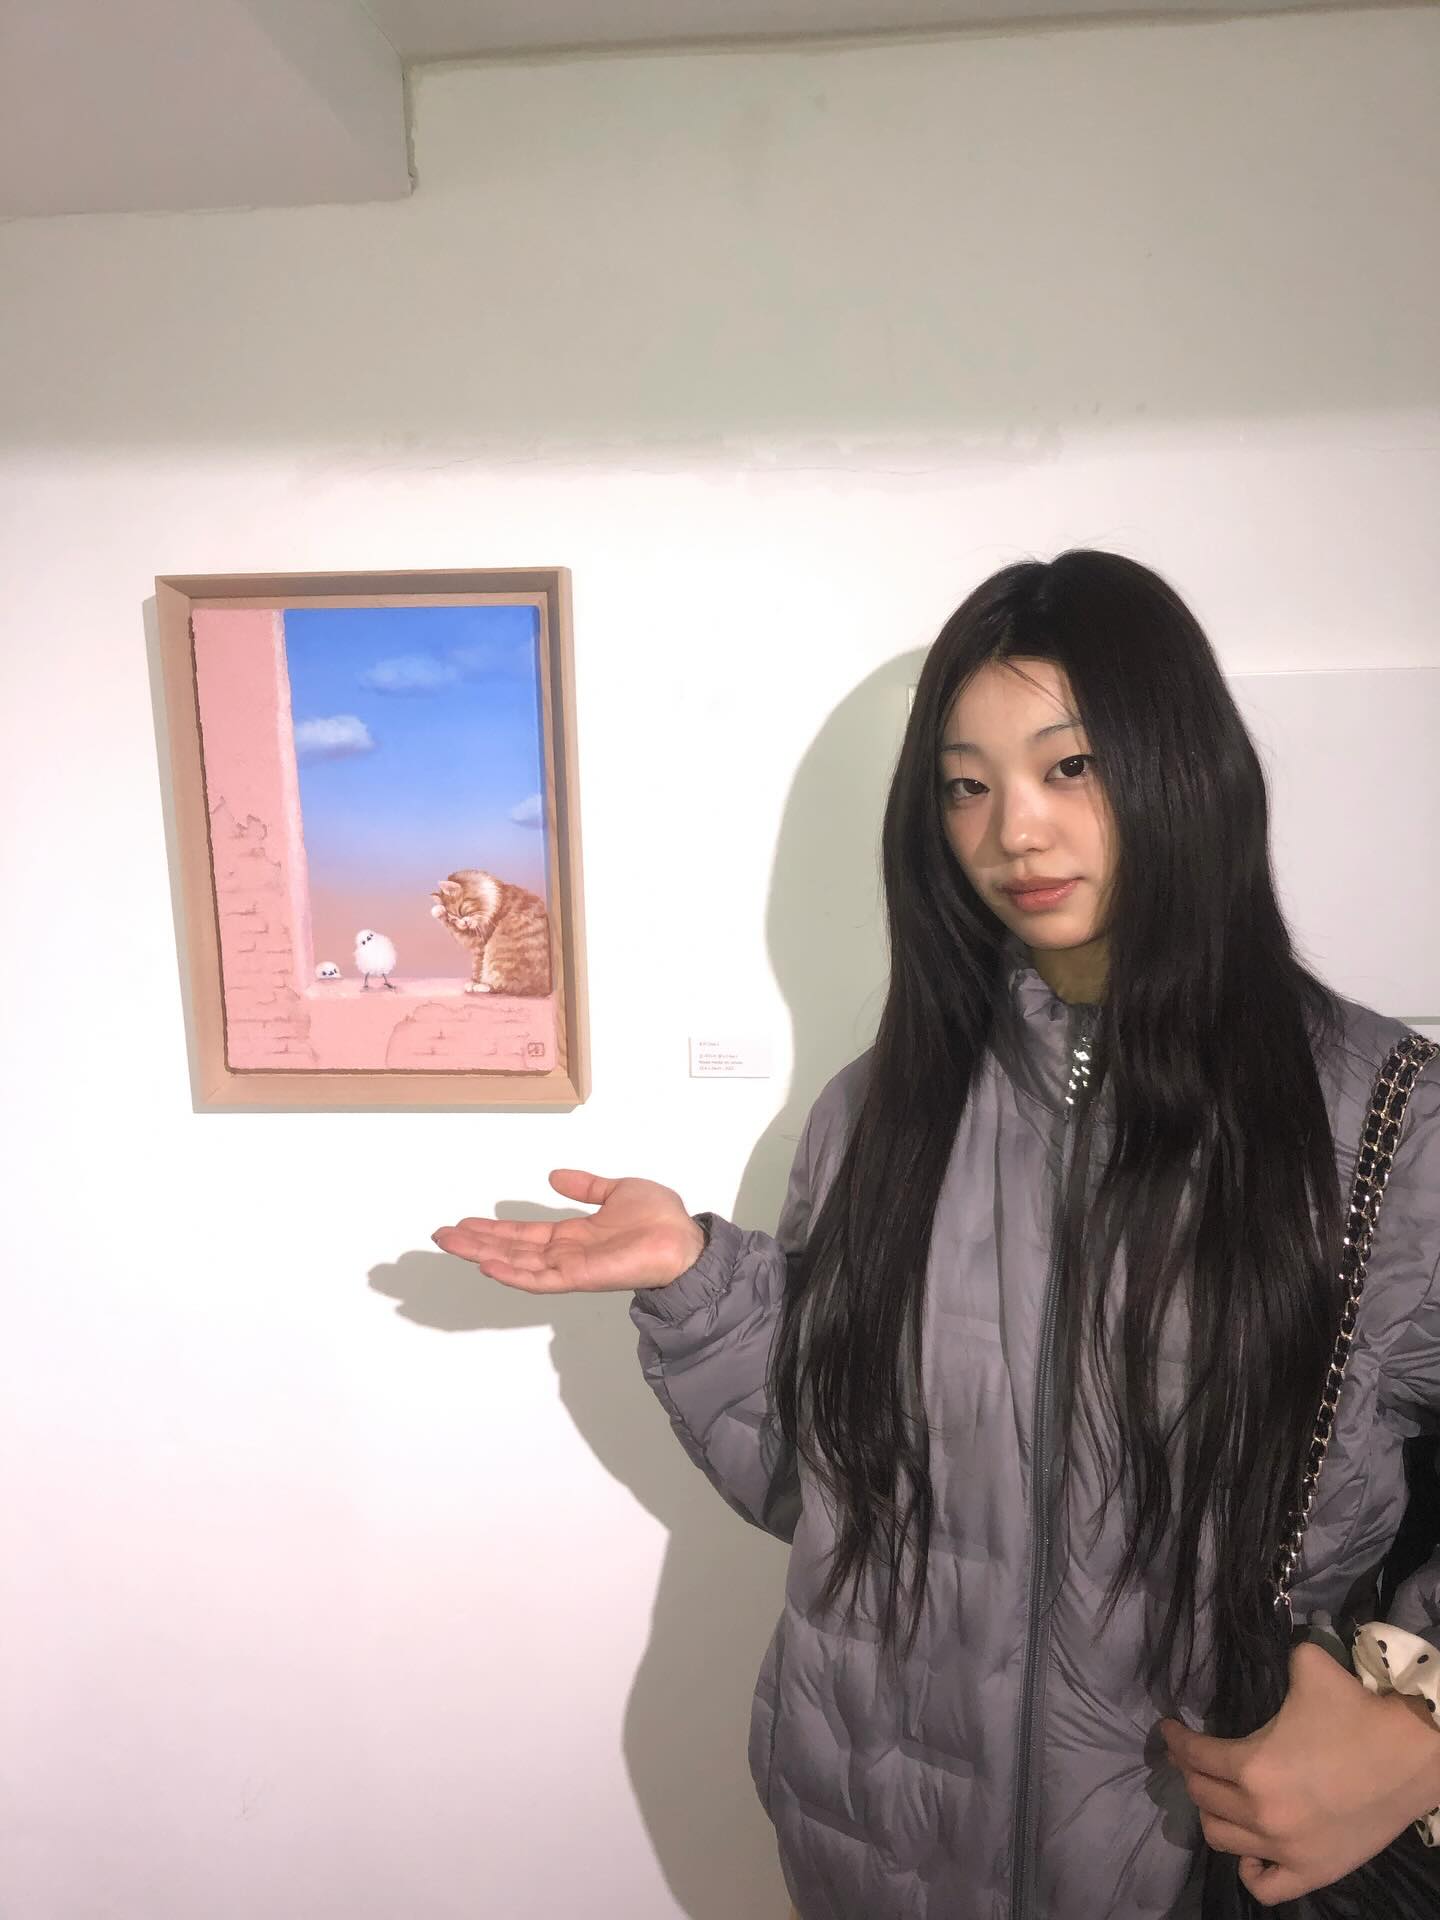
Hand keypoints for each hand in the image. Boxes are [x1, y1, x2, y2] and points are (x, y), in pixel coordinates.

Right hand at [431, 1170, 706, 1294]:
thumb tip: (555, 1175)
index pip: (524, 1233)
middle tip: (441, 1235)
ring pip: (516, 1263)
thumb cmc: (661, 1219)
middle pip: (510, 1248)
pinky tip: (486, 1264)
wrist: (685, 1241)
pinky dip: (512, 1273)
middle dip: (475, 1242)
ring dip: (482, 1254)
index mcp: (573, 1235)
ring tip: (451, 1244)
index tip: (464, 1222)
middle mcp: (566, 1253)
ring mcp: (570, 1267)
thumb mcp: (617, 1190)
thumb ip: (586, 1186)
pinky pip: (539, 1279)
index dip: (493, 1228)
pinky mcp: (579, 1277)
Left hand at [1161, 1640, 1439, 1904]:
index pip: (1196, 1755)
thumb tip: (1274, 1648)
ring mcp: (1287, 1849)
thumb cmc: (1357, 1711)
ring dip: (1211, 1814)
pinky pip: (1265, 1887)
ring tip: (1214, 1795)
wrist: (1413, 1754)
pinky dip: (1249, 1870)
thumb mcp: (1308, 1667)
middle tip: (1189, 1757)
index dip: (1177, 1739)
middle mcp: (1262, 1814)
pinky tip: (1248, 1851)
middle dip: (1189, 1772)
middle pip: (1203, 1796)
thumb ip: (1279, 1659)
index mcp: (1253, 1766)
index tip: (1168, 1729)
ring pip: (1222, 1840)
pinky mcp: (1314, 1872)